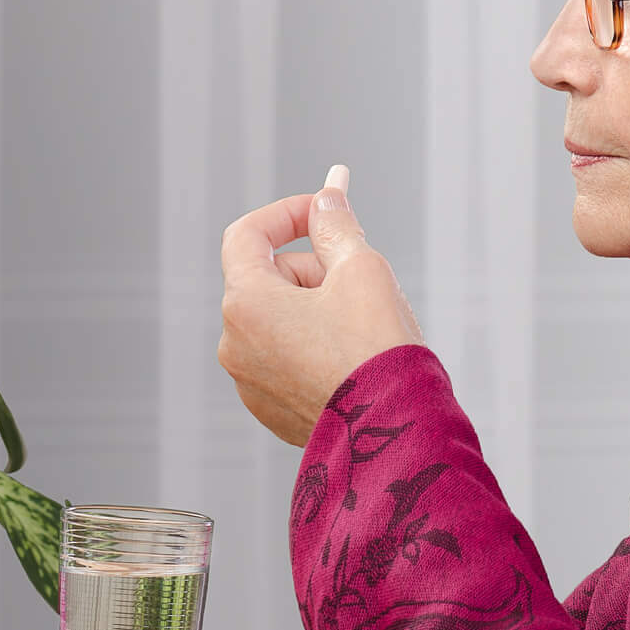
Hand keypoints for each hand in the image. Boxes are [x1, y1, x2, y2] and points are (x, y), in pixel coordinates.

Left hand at [218, 165, 422, 446]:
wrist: (395, 434)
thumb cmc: (378, 350)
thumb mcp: (361, 268)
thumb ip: (336, 225)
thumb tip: (326, 196)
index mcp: (245, 304)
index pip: (247, 235)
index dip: (287, 214)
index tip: (325, 212)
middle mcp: (234, 344)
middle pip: (270, 279)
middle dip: (315, 271)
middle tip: (363, 287)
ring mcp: (249, 382)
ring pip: (281, 320)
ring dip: (318, 309)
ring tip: (364, 332)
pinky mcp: (270, 409)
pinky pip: (287, 358)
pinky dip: (316, 348)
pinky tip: (354, 362)